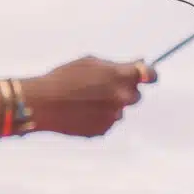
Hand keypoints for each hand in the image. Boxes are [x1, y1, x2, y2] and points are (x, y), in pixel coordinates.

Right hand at [26, 58, 152, 137]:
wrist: (44, 103)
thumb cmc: (64, 78)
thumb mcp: (90, 63)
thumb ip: (117, 65)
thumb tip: (139, 64)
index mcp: (120, 76)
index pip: (150, 74)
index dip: (149, 75)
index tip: (148, 77)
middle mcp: (121, 97)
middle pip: (136, 96)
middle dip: (124, 91)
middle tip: (104, 87)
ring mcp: (113, 116)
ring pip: (119, 111)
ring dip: (108, 106)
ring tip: (84, 100)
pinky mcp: (103, 130)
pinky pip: (107, 123)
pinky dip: (98, 118)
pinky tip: (80, 111)